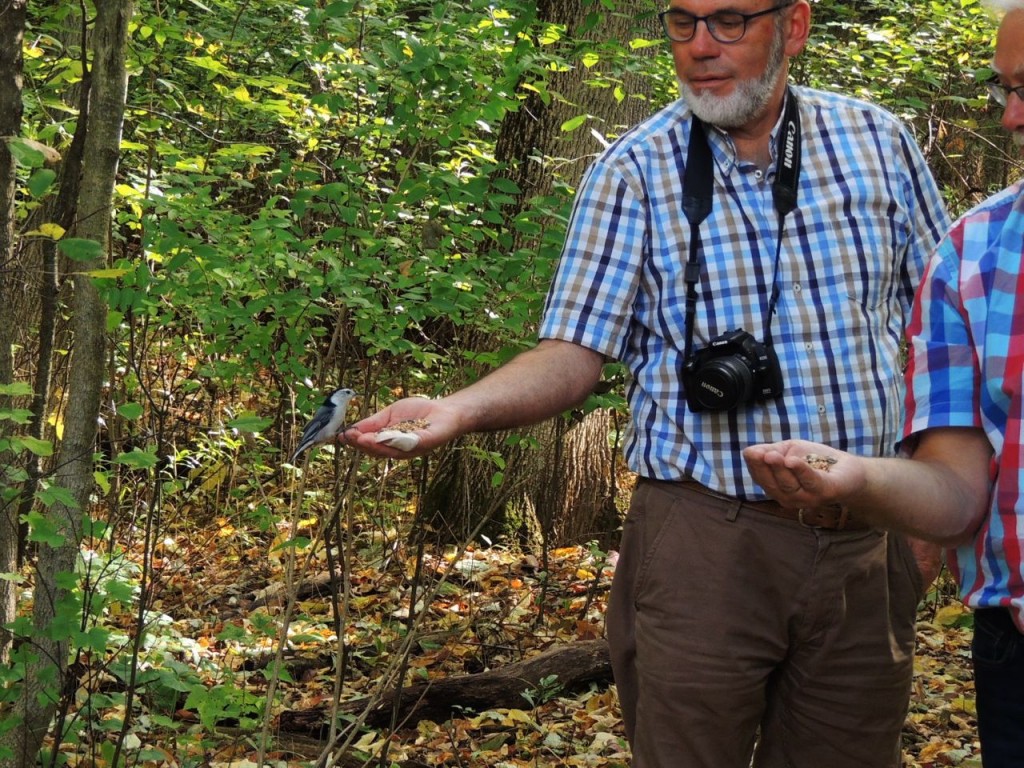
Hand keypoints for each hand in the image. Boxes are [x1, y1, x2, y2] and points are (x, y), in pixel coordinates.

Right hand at [342, 396, 463, 458]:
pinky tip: (382, 437)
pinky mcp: (424, 443)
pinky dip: (393, 441)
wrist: (445, 410)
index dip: (355, 441)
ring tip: (359, 438)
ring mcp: (411, 449)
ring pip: (389, 451)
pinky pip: (406, 444)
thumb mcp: (390, 414)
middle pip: (376, 451)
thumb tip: (351, 428)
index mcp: (390, 443)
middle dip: (361, 444)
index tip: (341, 435)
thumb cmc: (419, 412)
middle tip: (347, 437)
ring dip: (373, 445)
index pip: (369, 444)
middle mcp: (398, 450)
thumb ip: (373, 422)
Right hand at [742, 438, 862, 508]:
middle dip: (764, 469)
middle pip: (772, 485)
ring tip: (773, 455)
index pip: (761, 478)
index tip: (750, 453)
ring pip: (788, 485)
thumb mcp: (789, 451)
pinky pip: (811, 482)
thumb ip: (771, 451)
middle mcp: (789, 498)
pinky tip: (793, 461)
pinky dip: (801, 471)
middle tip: (759, 454)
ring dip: (780, 469)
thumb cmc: (816, 460)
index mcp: (777, 487)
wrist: (849, 469)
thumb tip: (749, 452)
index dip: (755, 466)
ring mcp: (807, 498)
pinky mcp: (826, 492)